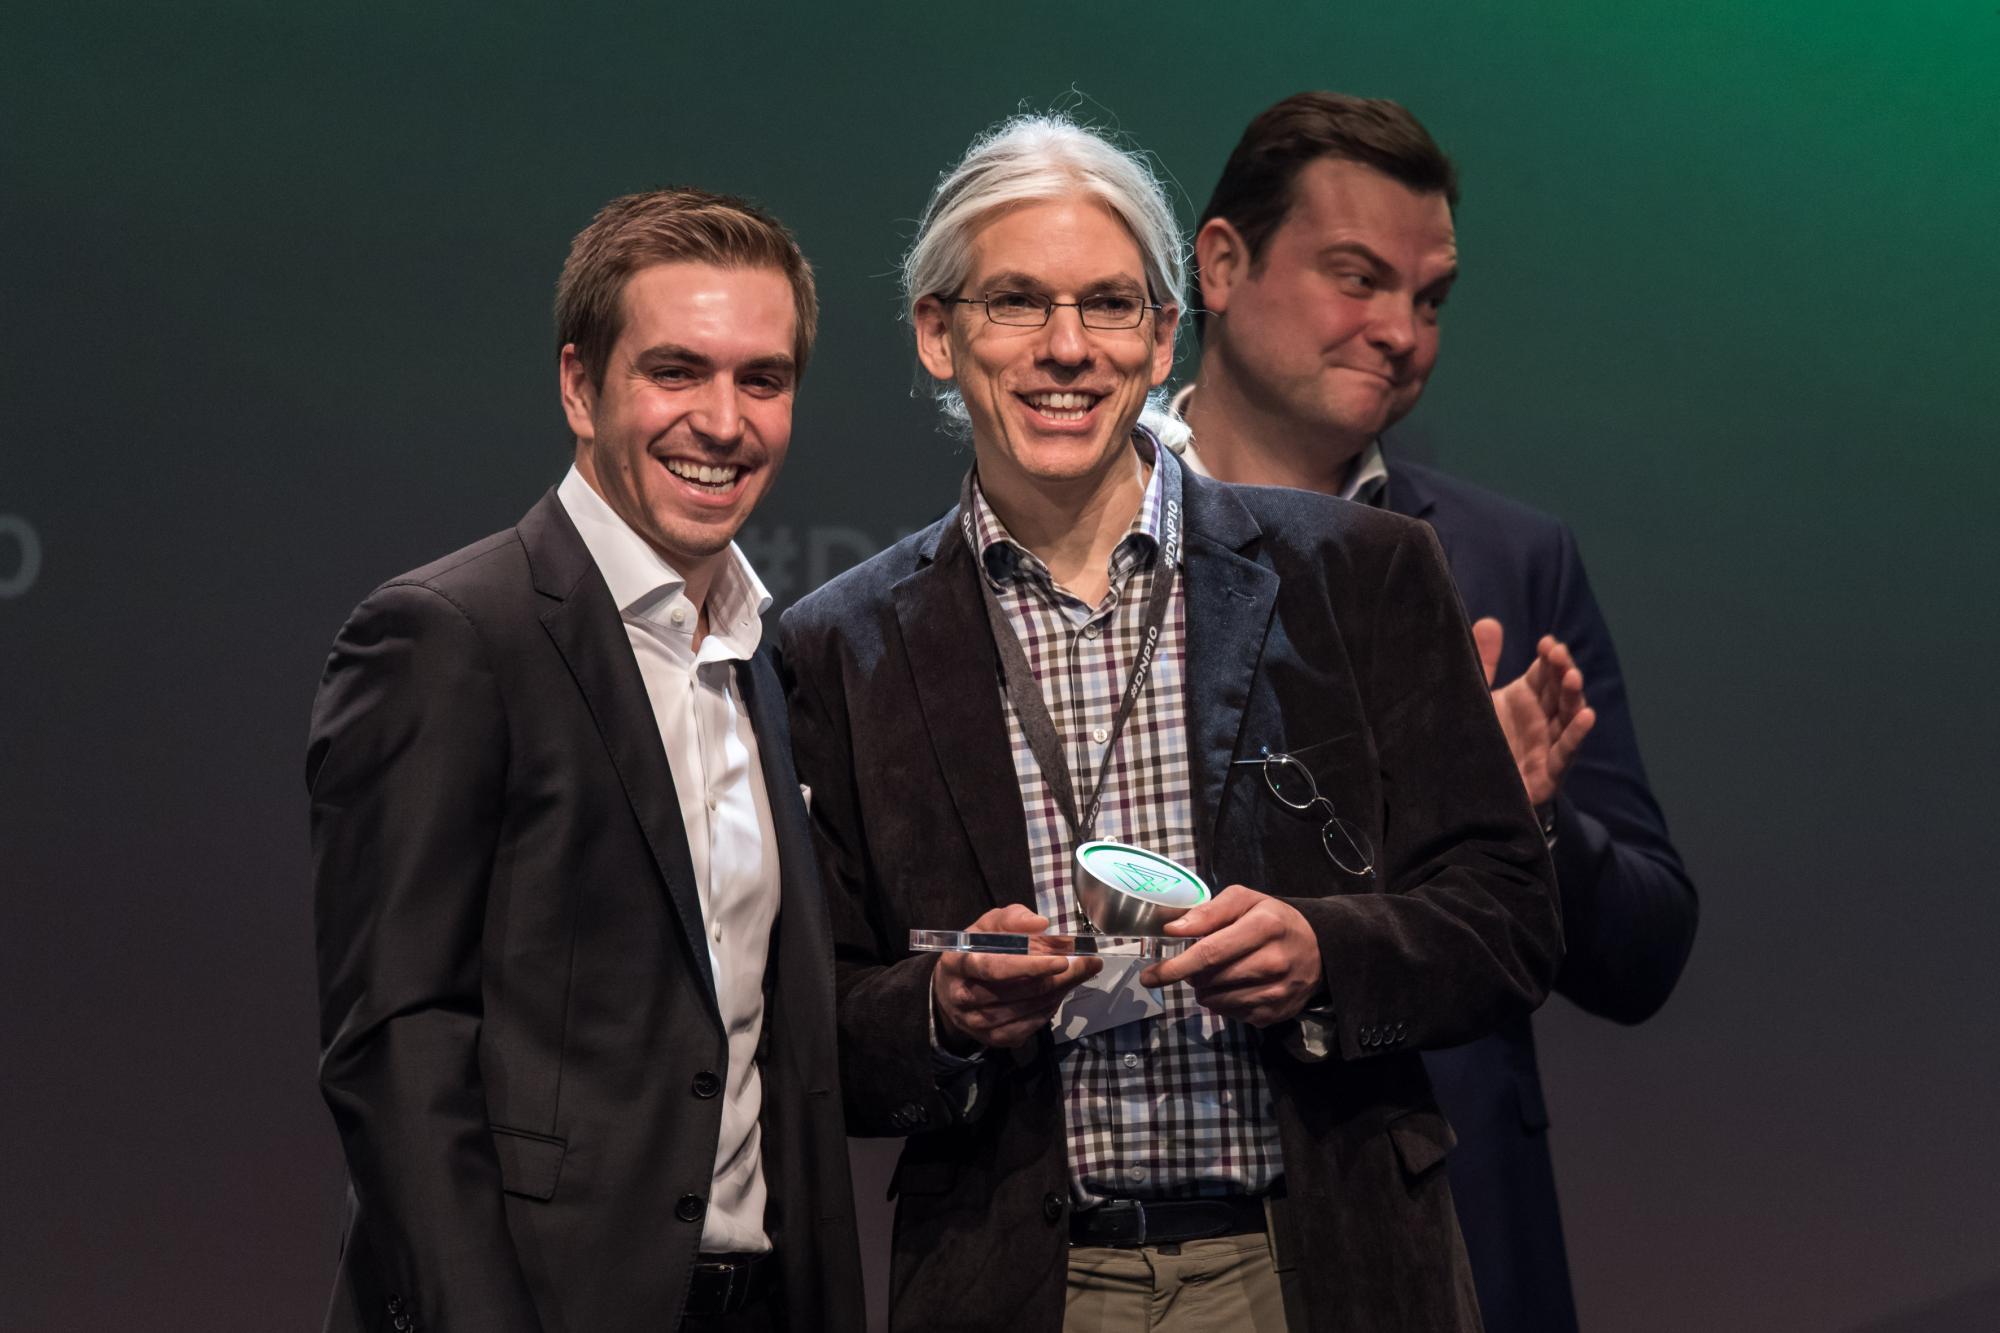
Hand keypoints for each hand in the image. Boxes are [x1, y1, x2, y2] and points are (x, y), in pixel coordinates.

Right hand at [932, 904, 1102, 1050]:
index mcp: (957, 963)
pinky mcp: (992, 1039)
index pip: (994, 968)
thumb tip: (1041, 924)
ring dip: (1058, 992)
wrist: (953, 989)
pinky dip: (1050, 1009)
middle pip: (1018, 992)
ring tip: (1076, 974)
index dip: (1029, 966)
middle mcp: (963, 997)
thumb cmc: (976, 950)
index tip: (1062, 960)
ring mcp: (976, 1022)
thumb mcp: (988, 926)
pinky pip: (1029, 1026)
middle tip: (1088, 964)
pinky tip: (1058, 992)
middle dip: (1058, 978)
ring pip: (1027, 1010)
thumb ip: (1013, 919)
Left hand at [1139, 886, 1321, 1026]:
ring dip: (1205, 989)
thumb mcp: (1246, 901)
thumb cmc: (1273, 920)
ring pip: (1216, 1001)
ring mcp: (1276, 992)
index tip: (1149, 975)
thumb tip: (1173, 929)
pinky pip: (1230, 1014)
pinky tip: (1234, 986)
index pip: (1209, 953)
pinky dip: (1222, 1002)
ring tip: (1218, 972)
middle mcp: (1273, 962)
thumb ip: (1208, 911)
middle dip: (1191, 974)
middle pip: (1209, 979)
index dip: (1174, 967)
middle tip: (1197, 963)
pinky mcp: (1275, 1014)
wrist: (1319, 949)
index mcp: (1264, 927)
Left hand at [1474, 618, 1596, 808]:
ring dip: (1574, 698)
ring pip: (1567, 719)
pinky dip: (1575, 736)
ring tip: (1574, 678)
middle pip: (1559, 692)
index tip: (1548, 643)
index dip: (1549, 659)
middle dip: (1563, 672)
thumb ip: (1482, 662)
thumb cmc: (1477, 740)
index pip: (1544, 673)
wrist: (1465, 793)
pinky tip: (1587, 716)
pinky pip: (1564, 754)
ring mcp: (1547, 746)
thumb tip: (1489, 621)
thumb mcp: (1477, 698)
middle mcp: (1541, 719)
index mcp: (1525, 699)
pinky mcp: (1547, 775)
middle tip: (1559, 655)